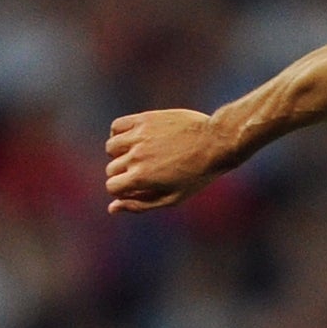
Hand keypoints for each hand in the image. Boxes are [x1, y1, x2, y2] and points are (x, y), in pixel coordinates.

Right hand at [106, 110, 228, 212]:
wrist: (215, 142)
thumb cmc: (197, 175)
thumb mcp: (172, 198)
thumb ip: (140, 204)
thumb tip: (112, 208)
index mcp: (141, 177)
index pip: (112, 187)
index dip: (122, 191)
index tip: (137, 188)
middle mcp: (136, 155)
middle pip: (111, 169)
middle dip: (124, 174)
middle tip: (147, 172)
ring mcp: (139, 135)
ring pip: (111, 147)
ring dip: (119, 154)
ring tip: (139, 155)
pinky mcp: (144, 119)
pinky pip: (116, 126)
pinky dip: (119, 133)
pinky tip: (135, 139)